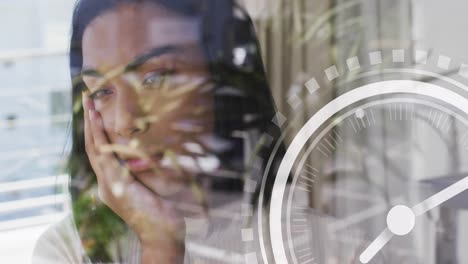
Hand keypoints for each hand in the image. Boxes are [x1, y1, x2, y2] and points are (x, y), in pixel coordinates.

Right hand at [82, 92, 184, 262]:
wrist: (163, 234)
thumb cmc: (163, 211)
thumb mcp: (152, 185)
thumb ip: (145, 169)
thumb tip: (151, 151)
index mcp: (113, 181)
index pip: (100, 151)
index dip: (96, 130)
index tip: (96, 109)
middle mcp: (106, 183)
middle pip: (92, 146)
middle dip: (89, 121)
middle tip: (87, 96)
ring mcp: (108, 185)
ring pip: (95, 149)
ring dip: (92, 125)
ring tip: (90, 104)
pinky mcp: (115, 187)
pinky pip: (104, 159)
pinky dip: (100, 140)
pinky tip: (98, 125)